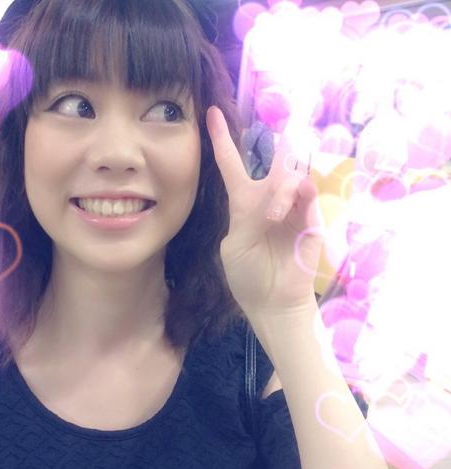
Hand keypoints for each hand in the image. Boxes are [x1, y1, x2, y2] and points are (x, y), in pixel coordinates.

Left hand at [206, 106, 324, 316]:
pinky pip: (309, 193)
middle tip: (283, 129)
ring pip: (290, 175)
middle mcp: (268, 199)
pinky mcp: (312, 218)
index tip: (211, 113)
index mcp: (243, 203)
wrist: (273, 302)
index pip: (231, 164)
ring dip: (281, 189)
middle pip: (272, 162)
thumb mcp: (236, 245)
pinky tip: (291, 205)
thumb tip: (270, 196)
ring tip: (273, 217)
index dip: (221, 139)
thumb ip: (247, 216)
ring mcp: (292, 207)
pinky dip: (299, 193)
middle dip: (277, 146)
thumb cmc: (247, 275)